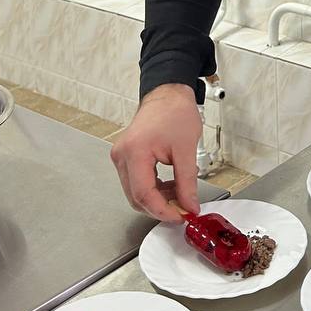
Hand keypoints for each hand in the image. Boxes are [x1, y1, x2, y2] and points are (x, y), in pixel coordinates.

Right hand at [110, 84, 201, 220]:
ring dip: (157, 199)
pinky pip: (136, 182)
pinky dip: (153, 189)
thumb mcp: (187, 149)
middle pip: (136, 197)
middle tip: (182, 209)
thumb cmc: (175, 112)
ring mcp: (121, 156)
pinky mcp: (125, 157)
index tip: (180, 216)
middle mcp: (122, 156)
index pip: (144, 194)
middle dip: (160, 207)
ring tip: (179, 193)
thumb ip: (187, 182)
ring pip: (135, 192)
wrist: (167, 94)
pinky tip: (169, 186)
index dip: (163, 210)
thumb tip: (190, 206)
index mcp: (135, 152)